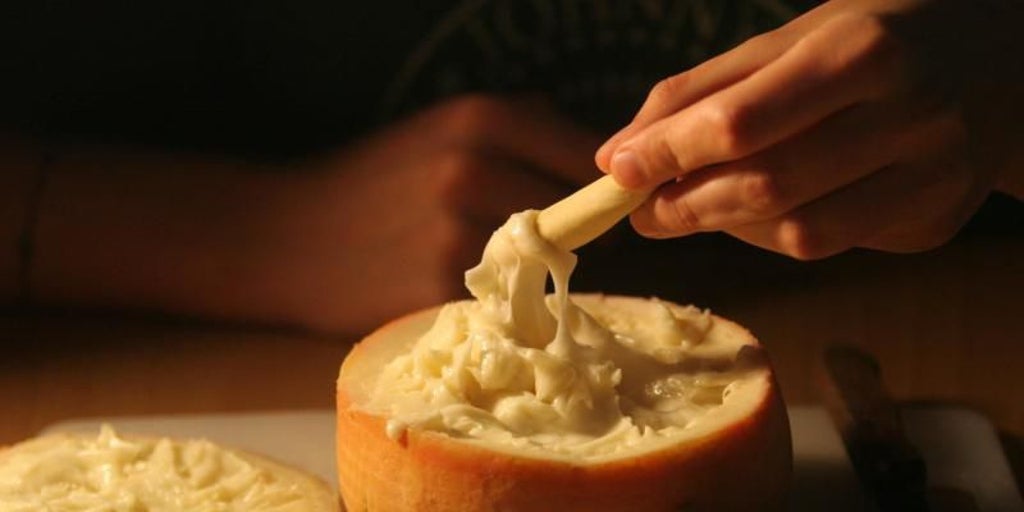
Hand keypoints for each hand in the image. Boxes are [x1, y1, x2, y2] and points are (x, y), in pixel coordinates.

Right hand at [282, 95, 600, 331]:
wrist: (285, 235)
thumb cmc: (374, 181)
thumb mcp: (440, 128)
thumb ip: (519, 130)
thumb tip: (594, 158)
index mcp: (480, 120)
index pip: (583, 158)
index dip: (597, 189)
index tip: (596, 207)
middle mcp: (473, 169)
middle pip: (572, 215)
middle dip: (568, 234)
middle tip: (540, 245)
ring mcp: (457, 233)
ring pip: (544, 262)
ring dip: (537, 272)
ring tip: (497, 269)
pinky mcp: (440, 290)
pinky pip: (503, 299)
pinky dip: (499, 302)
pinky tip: (463, 295)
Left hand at [596, 0, 1023, 258]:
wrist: (998, 61)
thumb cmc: (870, 41)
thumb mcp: (788, 40)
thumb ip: (701, 92)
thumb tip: (618, 154)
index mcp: (863, 53)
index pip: (742, 121)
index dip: (669, 153)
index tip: (617, 171)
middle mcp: (911, 118)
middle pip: (768, 187)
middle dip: (687, 205)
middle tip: (643, 208)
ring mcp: (933, 179)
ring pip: (798, 234)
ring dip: (726, 227)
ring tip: (693, 206)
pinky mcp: (934, 223)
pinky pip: (830, 246)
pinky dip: (774, 235)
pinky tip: (759, 209)